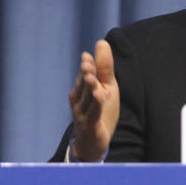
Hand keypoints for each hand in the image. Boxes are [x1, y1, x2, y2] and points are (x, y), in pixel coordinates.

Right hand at [68, 40, 119, 160]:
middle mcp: (79, 100)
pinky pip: (93, 113)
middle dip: (85, 74)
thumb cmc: (99, 112)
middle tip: (87, 63)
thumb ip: (104, 67)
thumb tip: (101, 42)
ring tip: (92, 76)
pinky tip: (99, 96)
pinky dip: (95, 104)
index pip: (84, 75)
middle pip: (83, 85)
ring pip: (87, 98)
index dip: (86, 66)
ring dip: (89, 87)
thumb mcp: (106, 88)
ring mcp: (82, 113)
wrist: (92, 142)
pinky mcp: (89, 125)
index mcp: (82, 89)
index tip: (87, 56)